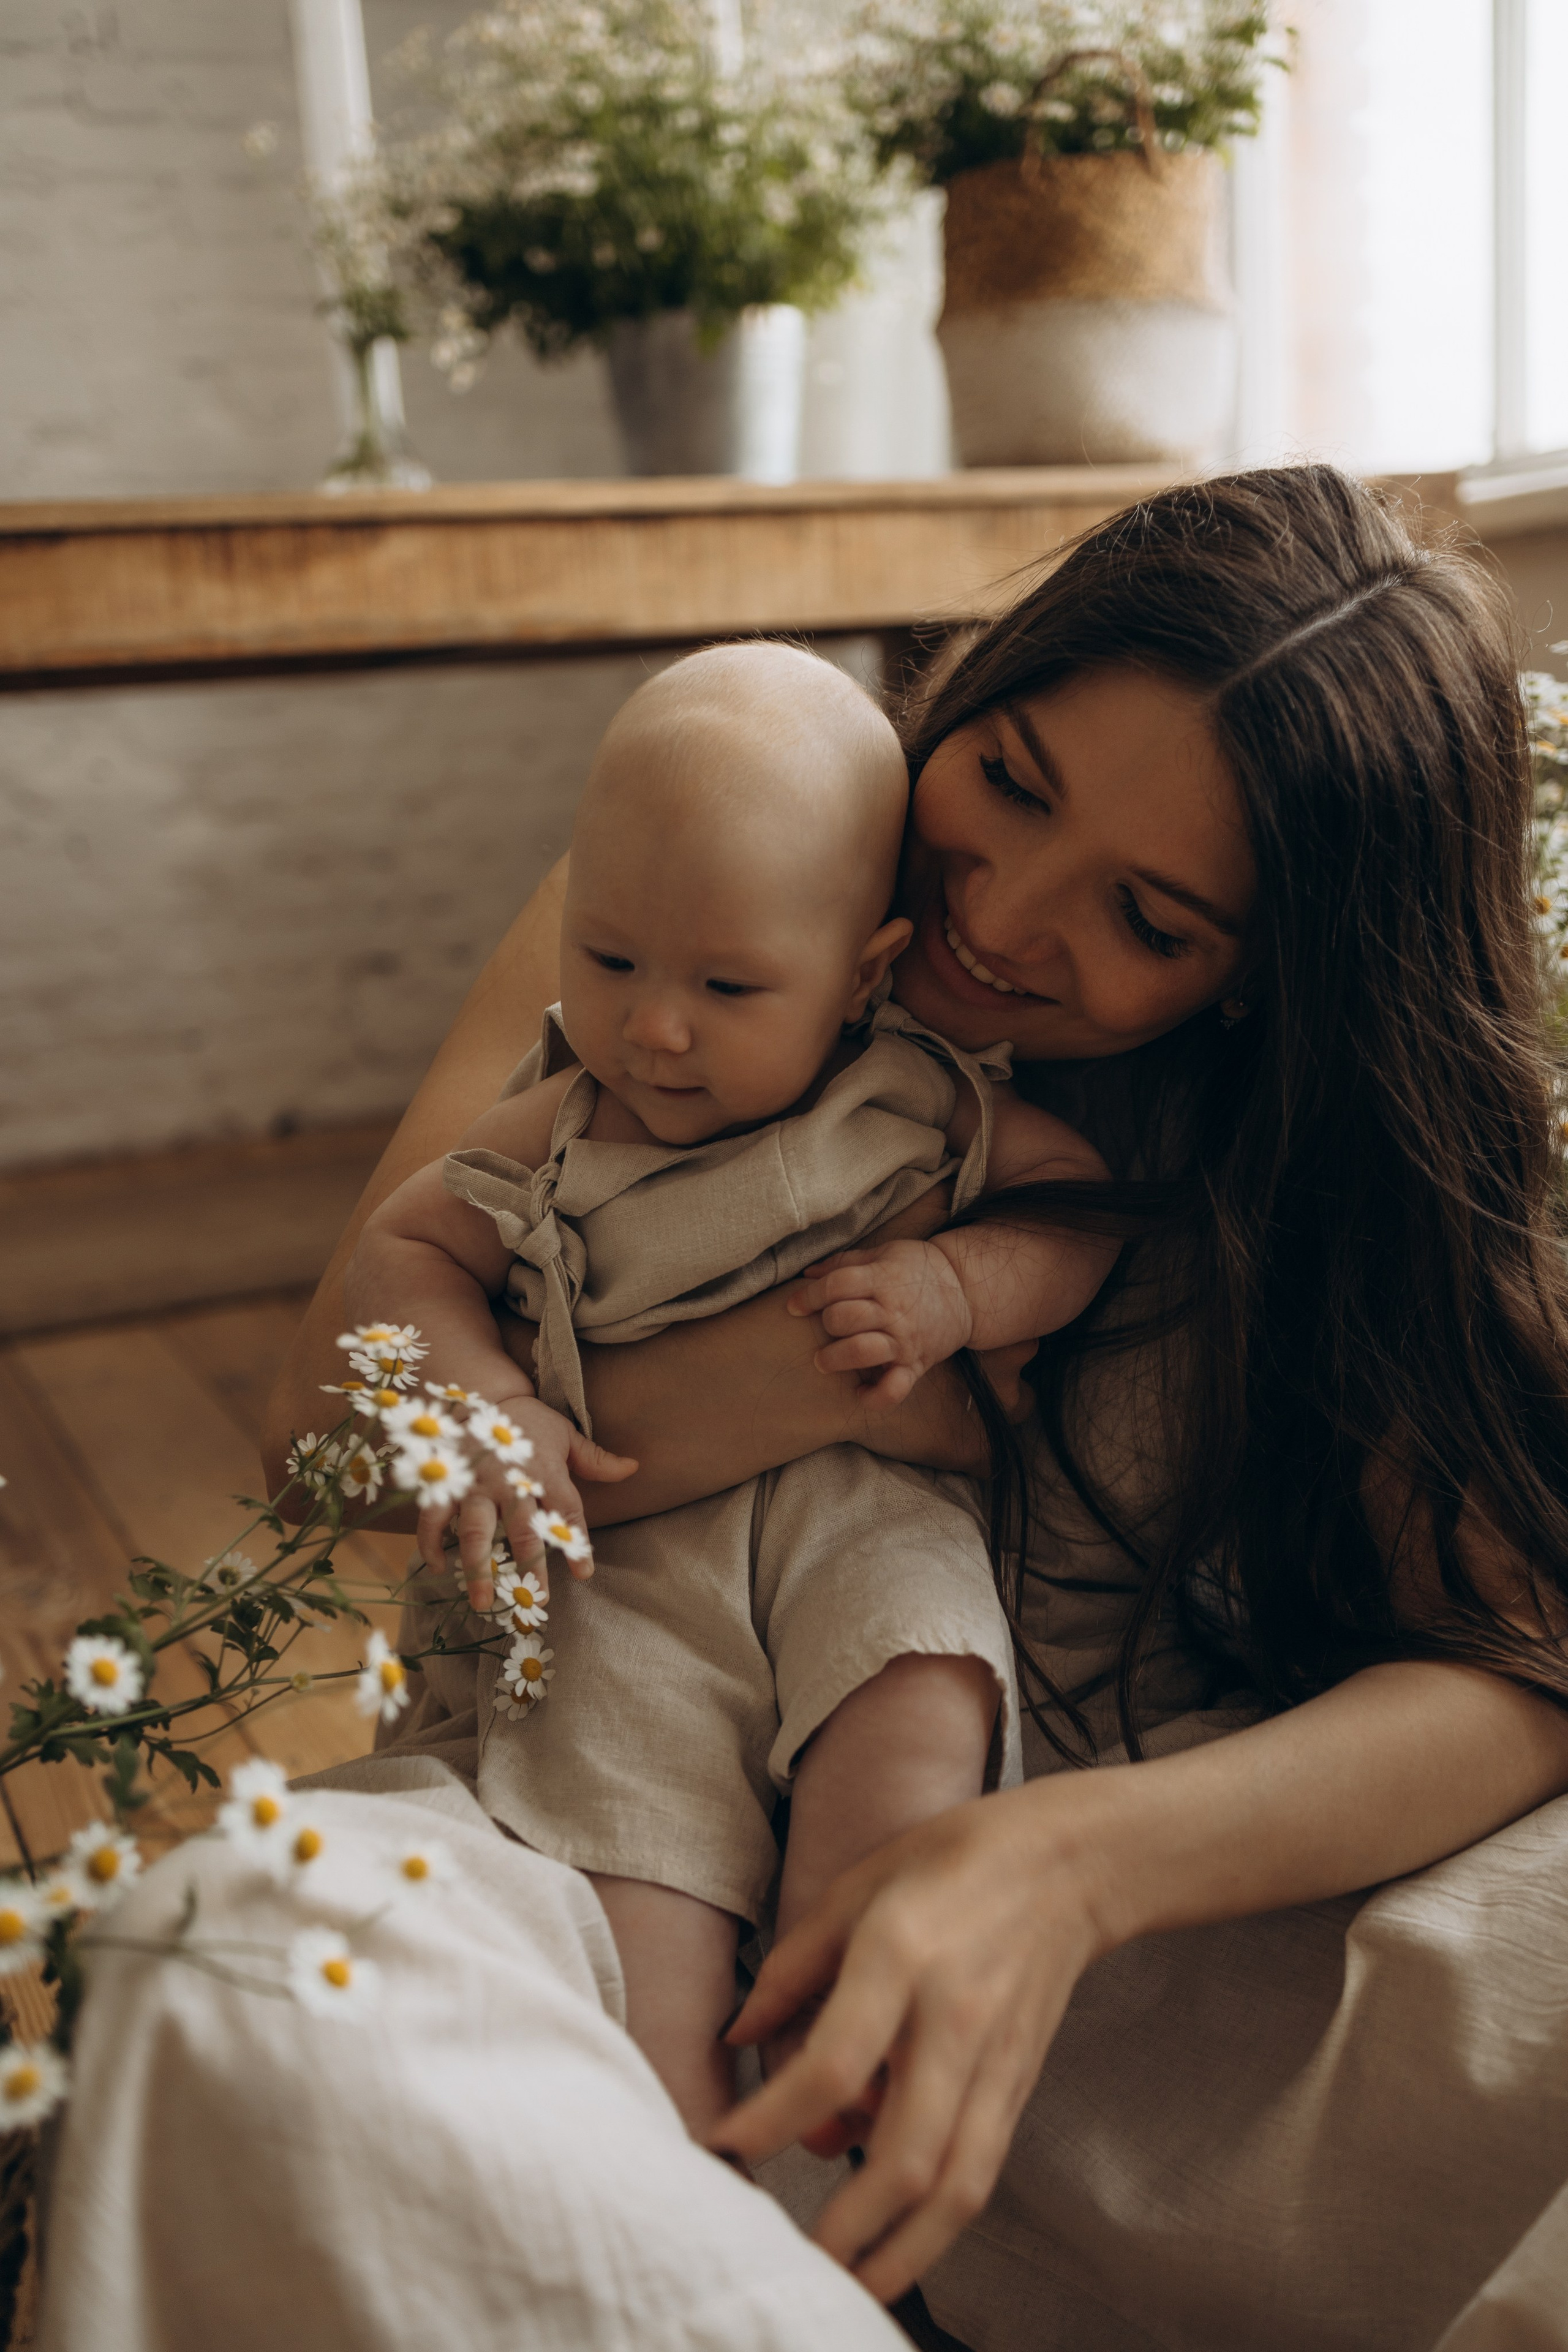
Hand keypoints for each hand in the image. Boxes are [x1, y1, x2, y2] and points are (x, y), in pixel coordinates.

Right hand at [414, 1393, 635, 1610]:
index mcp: (545, 1471)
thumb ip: (596, 1459)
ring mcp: (475, 1483)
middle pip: (523, 1529)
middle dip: (529, 1566)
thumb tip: (634, 1467)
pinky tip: (439, 1567)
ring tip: (483, 1602)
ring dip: (478, 1567)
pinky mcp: (447, 1482)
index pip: (567, 1512)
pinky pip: (434, 1515)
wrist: (485, 1393)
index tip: (585, 1573)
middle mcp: (511, 1481)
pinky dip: (433, 1541)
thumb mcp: (566, 1435)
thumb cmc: (531, 1422)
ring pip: (476, 1530)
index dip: (576, 1543)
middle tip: (534, 1602)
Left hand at [707, 1785, 1103, 2304]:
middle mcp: (951, 2019)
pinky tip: (903, 2250)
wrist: (1069, 1864)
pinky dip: (942, 2224)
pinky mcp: (1019, 2084)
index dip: (774, 2115)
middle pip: (903, 2151)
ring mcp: (994, 2060)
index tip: (725, 2143)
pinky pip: (982, 2170)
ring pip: (955, 2182)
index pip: (833, 2063)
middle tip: (788, 2256)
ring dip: (902, 2250)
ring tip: (850, 2286)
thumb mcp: (856, 1885)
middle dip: (845, 2221)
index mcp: (900, 1956)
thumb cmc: (949, 1861)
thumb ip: (793, 1966)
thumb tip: (736, 2038)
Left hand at [787, 1241, 974, 1407]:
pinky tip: (860, 1392)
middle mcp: (893, 1310)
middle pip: (843, 1318)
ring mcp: (905, 1340)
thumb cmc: (918, 1269)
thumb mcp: (884, 1253)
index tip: (794, 1306)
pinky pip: (894, 1389)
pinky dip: (874, 1397)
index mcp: (882, 1278)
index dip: (808, 1296)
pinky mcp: (916, 1364)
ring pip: (862, 1351)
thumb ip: (844, 1262)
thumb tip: (806, 1274)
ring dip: (836, 1358)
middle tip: (825, 1327)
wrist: (966, 1290)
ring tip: (824, 1361)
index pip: (836, 1286)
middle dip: (825, 1323)